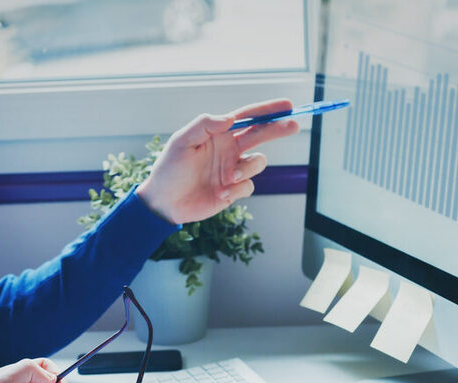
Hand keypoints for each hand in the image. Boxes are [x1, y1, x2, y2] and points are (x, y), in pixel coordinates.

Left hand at [136, 98, 299, 223]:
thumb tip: (230, 118)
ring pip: (257, 163)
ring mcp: (232, 169)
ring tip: (229, 176)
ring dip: (247, 169)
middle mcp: (229, 149)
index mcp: (218, 133)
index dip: (267, 111)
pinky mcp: (233, 190)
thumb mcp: (182, 141)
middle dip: (278, 129)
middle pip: (261, 135)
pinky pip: (248, 186)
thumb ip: (204, 125)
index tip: (286, 105)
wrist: (164, 202)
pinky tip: (219, 194)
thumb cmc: (169, 169)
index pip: (247, 118)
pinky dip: (236, 189)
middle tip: (293, 124)